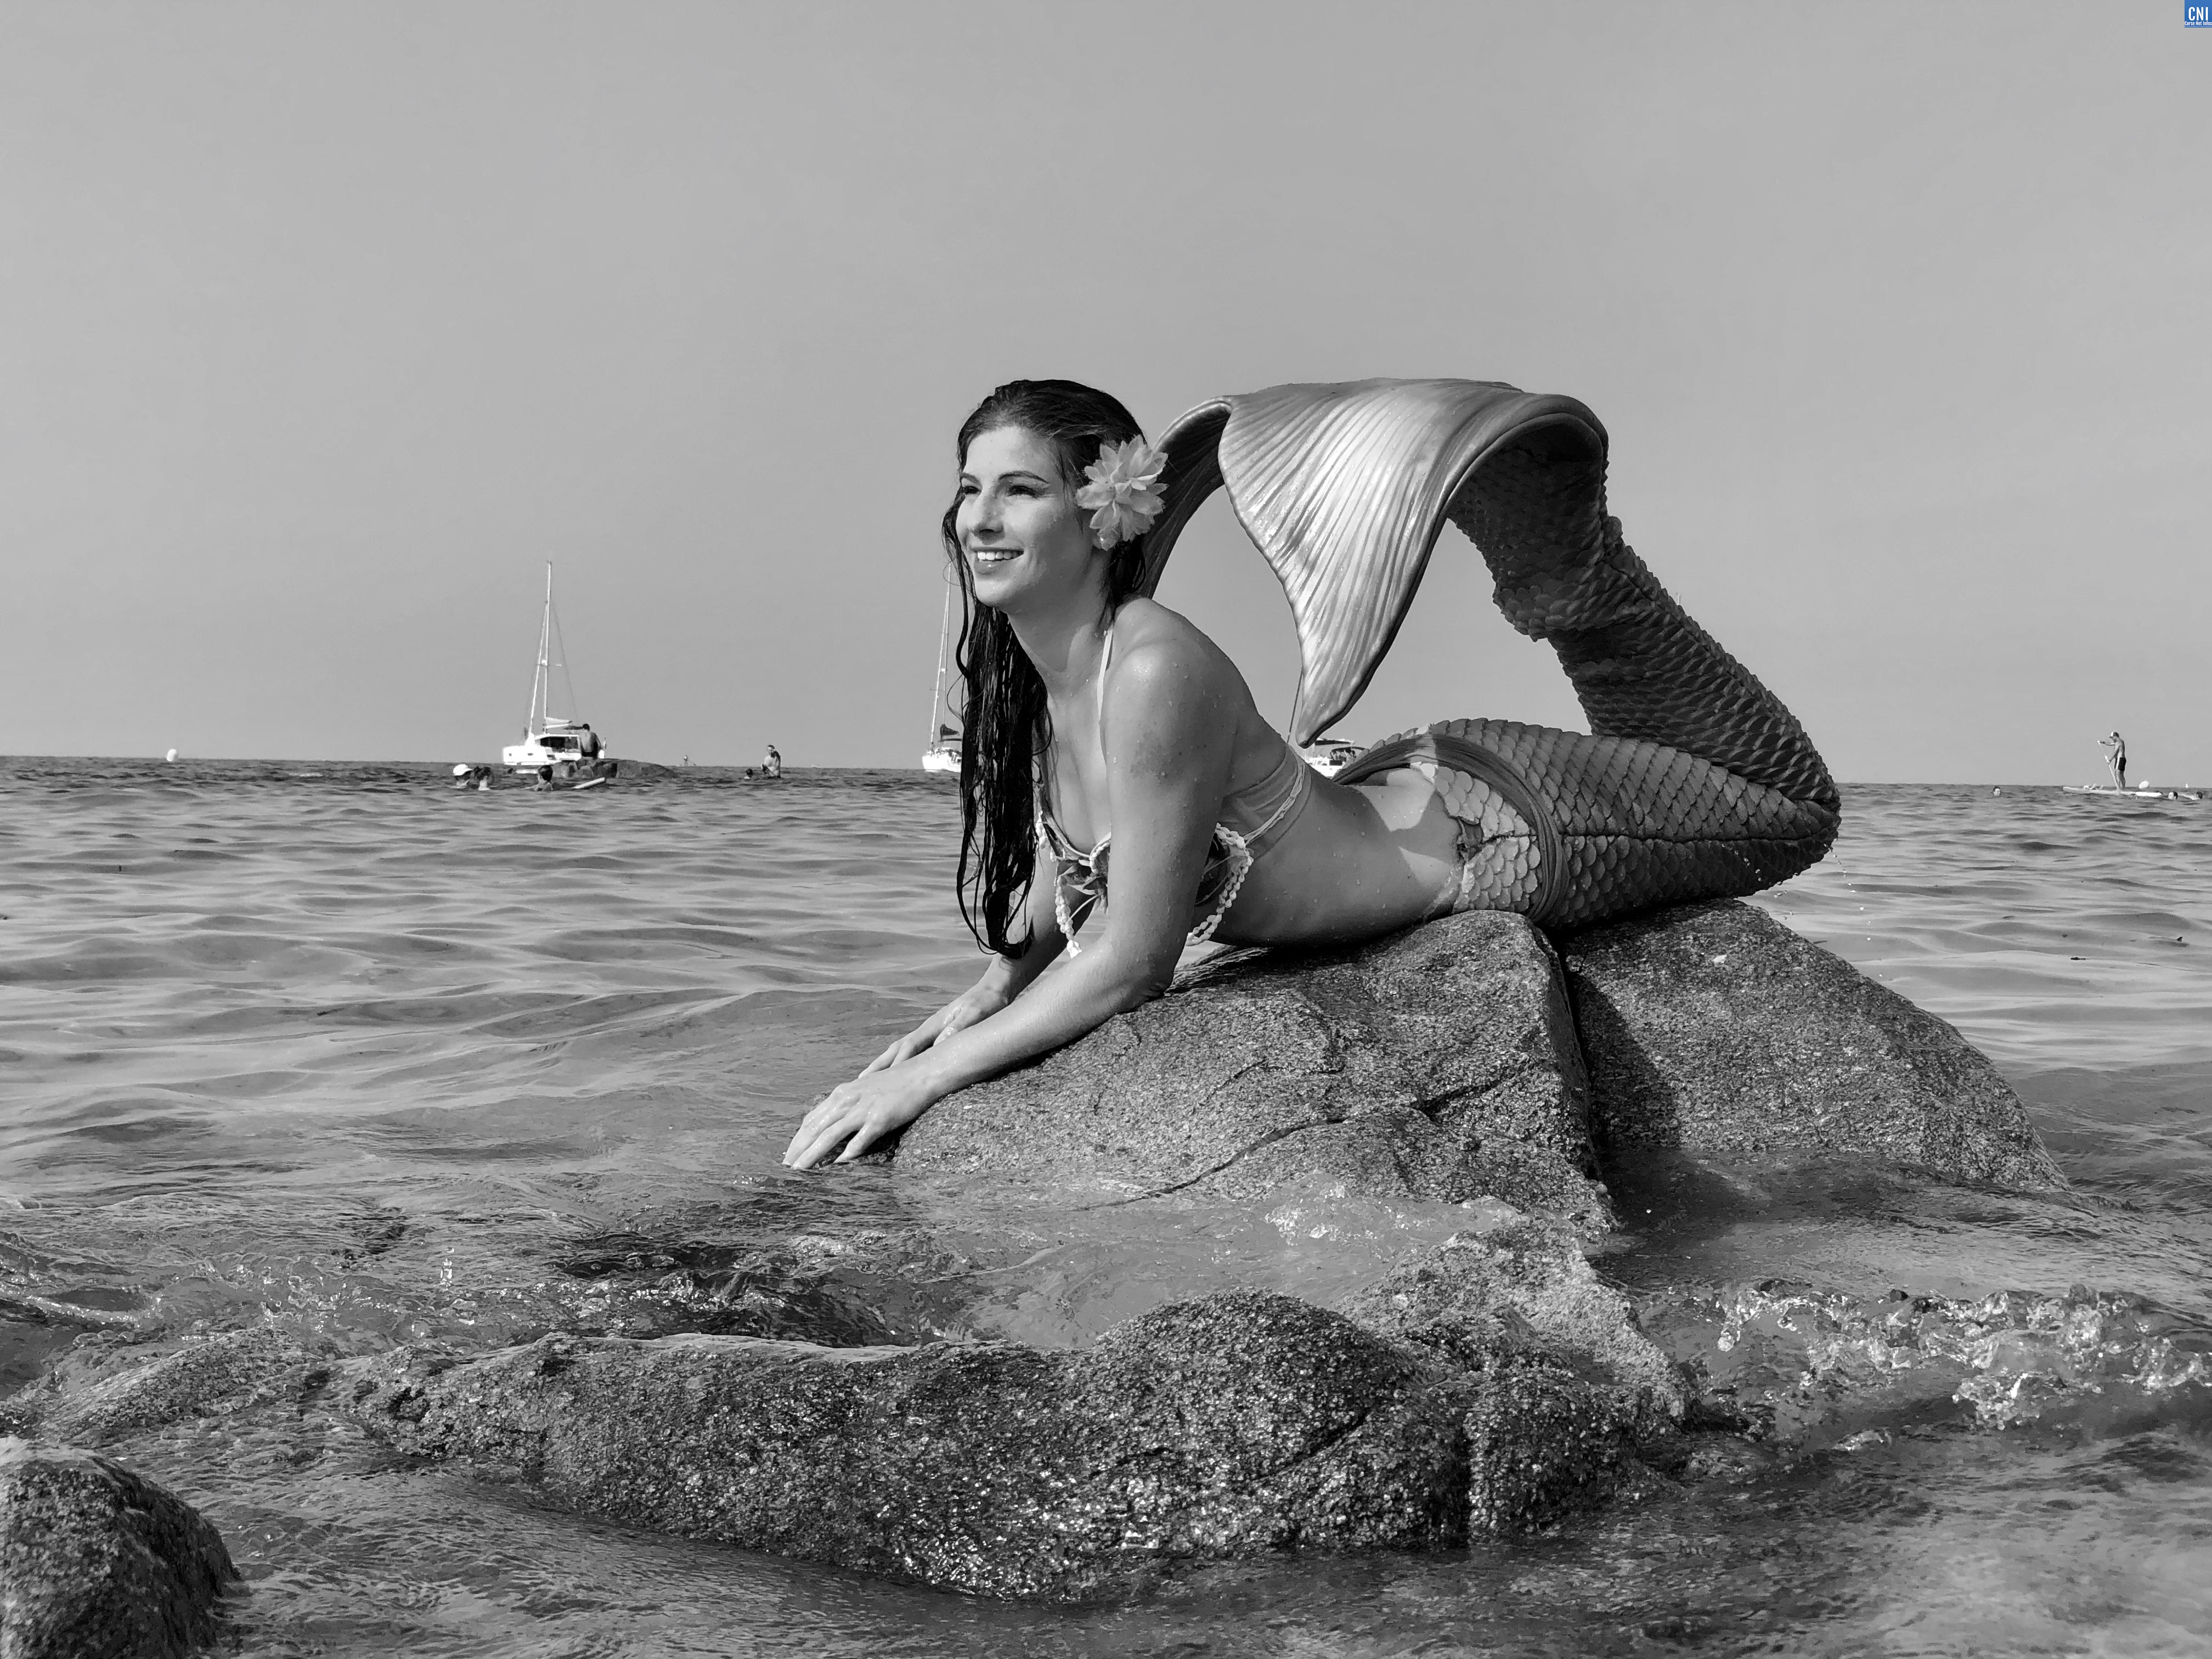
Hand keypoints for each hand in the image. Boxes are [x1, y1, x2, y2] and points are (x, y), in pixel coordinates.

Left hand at [783, 1060, 942, 1169]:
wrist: (922, 1072)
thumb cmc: (896, 1082)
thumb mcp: (865, 1089)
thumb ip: (849, 1103)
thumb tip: (836, 1119)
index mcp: (842, 1094)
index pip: (811, 1120)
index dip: (797, 1139)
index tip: (788, 1156)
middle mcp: (847, 1100)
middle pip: (814, 1129)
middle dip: (797, 1151)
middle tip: (785, 1170)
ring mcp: (863, 1109)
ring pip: (830, 1136)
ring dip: (812, 1155)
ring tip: (800, 1173)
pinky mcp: (880, 1118)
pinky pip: (860, 1140)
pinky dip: (846, 1155)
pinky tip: (836, 1167)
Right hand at [858, 983, 1007, 1076]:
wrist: (993, 989)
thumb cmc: (986, 1003)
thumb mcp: (975, 1014)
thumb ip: (958, 1027)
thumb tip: (940, 1044)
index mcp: (933, 1025)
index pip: (909, 1047)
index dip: (896, 1064)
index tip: (881, 1082)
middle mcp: (926, 1029)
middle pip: (897, 1050)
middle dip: (879, 1066)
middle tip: (859, 1083)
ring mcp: (929, 1032)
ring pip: (900, 1051)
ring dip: (884, 1065)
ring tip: (867, 1080)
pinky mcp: (935, 1036)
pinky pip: (912, 1052)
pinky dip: (899, 1062)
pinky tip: (895, 1073)